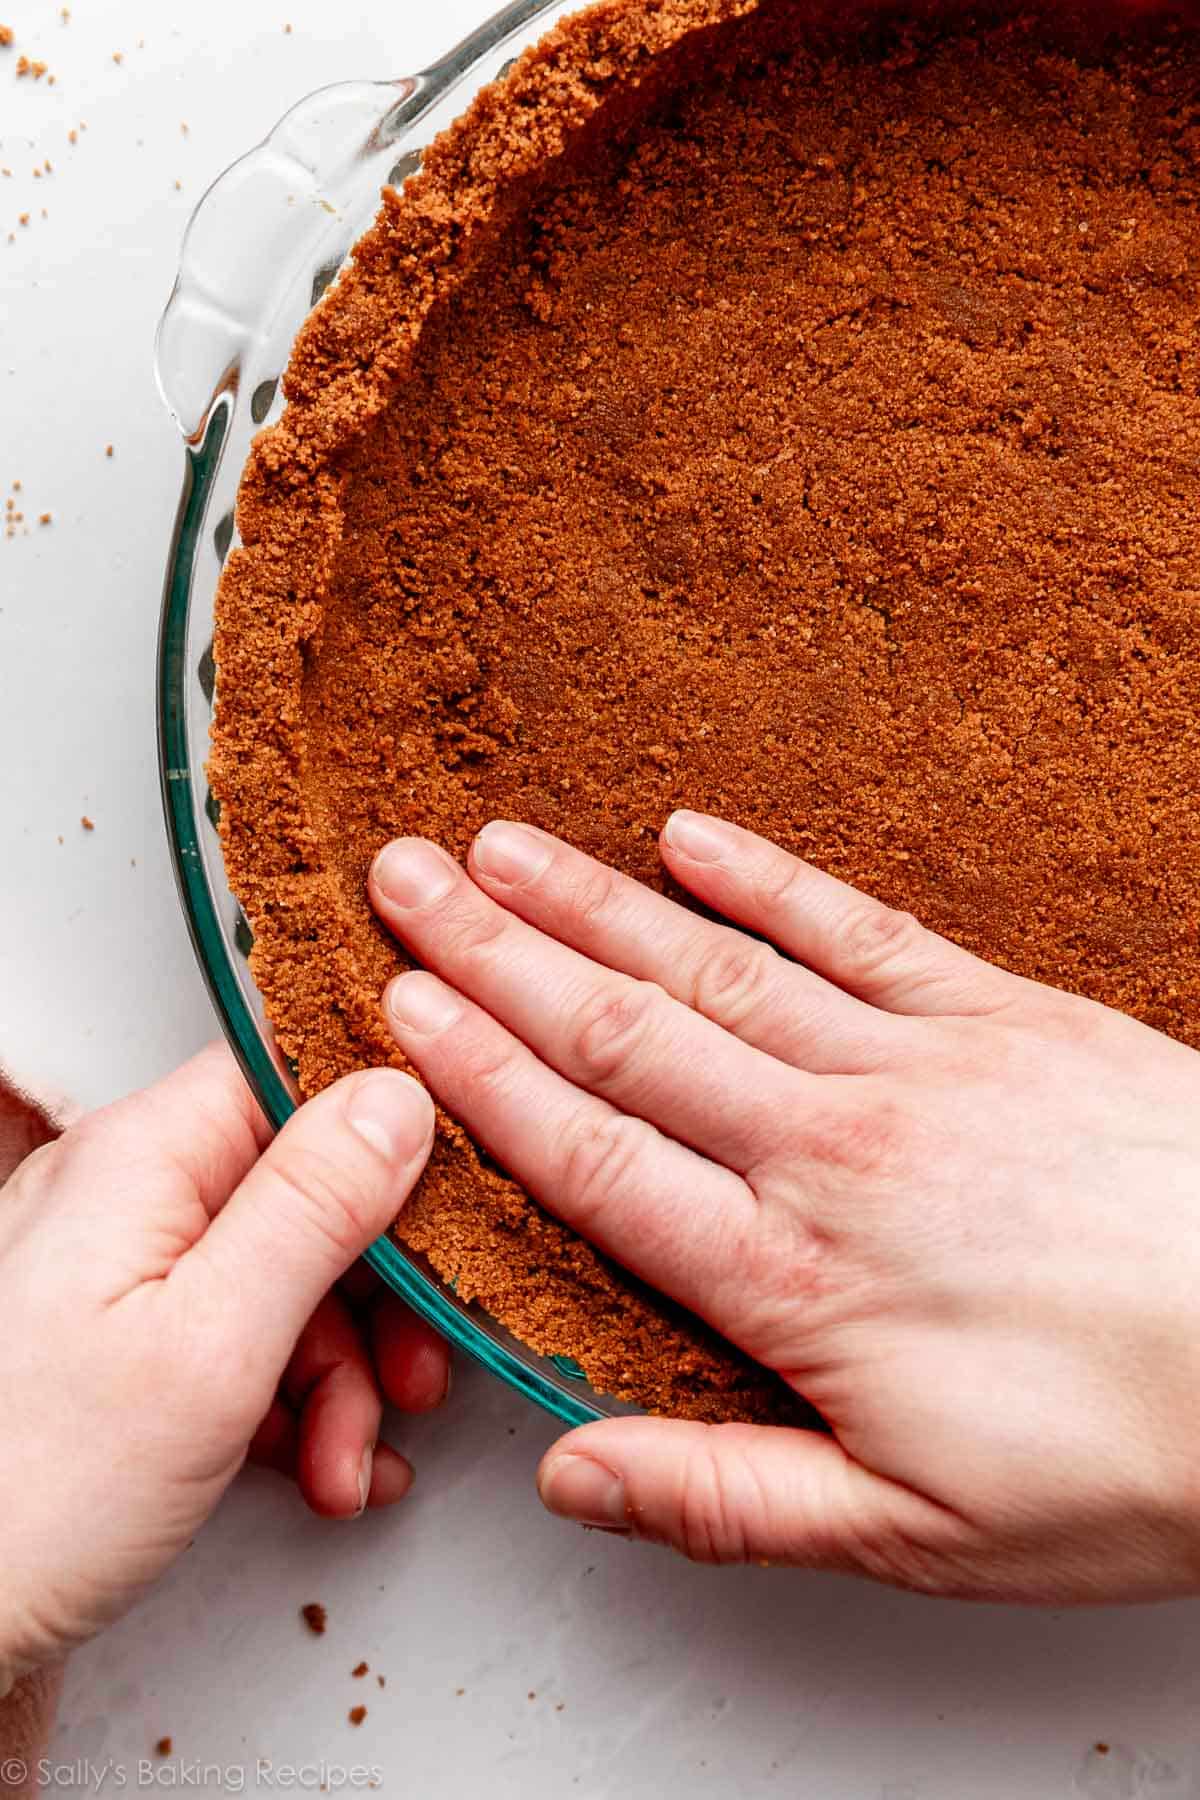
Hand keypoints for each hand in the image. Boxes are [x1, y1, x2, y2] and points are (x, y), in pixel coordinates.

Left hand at [0, 1046, 440, 1684]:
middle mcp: (126, 1193)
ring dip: (340, 1374)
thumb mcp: (211, 1347)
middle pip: (304, 1191)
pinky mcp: (118, 1343)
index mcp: (142, 1158)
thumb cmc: (23, 1497)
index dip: (391, 1132)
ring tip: (347, 1463)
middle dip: (376, 1297)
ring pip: (282, 1278)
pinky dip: (289, 1403)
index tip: (452, 1205)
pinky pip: (235, 1337)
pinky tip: (318, 1467)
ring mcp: (118, 1270)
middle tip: (412, 1378)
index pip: (297, 1080)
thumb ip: (313, 1208)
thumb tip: (397, 1100)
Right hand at [369, 812, 1199, 1602]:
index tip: (401, 1011)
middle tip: (406, 881)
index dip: (481, 1078)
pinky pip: (860, 929)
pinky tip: (693, 835)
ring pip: (716, 967)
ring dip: (594, 902)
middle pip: (626, 1035)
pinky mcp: (1003, 1015)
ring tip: (502, 847)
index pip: (594, 1156)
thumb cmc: (1135, 1450)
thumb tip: (569, 1472)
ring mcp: (918, 1065)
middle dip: (497, 955)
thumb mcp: (918, 1533)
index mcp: (793, 1277)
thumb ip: (727, 1494)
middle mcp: (831, 1148)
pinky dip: (769, 879)